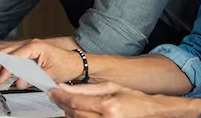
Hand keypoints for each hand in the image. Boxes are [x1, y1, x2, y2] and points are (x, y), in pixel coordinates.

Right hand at [0, 39, 82, 88]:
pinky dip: (1, 66)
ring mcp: (27, 48)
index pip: (13, 57)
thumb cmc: (66, 65)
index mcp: (34, 46)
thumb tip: (18, 82)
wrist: (76, 63)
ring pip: (4, 55)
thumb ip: (33, 78)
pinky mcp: (26, 54)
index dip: (5, 70)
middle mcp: (29, 44)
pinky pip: (9, 58)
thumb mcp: (50, 74)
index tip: (0, 81)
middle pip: (4, 53)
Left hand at [49, 82, 172, 117]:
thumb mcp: (110, 87)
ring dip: (67, 112)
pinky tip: (73, 112)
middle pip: (73, 113)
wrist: (148, 112)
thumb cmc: (132, 99)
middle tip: (53, 95)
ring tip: (63, 102)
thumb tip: (65, 87)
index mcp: (107, 106)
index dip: (60, 97)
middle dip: (61, 104)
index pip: (75, 102)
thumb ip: (85, 89)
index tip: (52, 91)